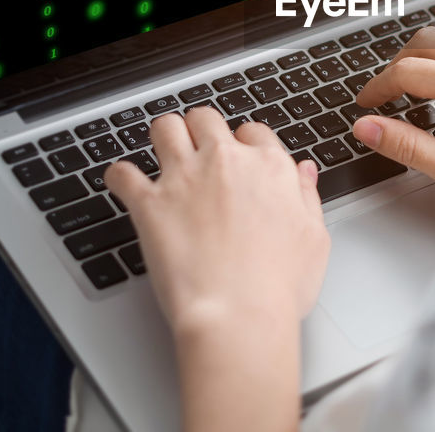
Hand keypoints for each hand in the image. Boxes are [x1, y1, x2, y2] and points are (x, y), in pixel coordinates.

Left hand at [105, 108, 330, 335]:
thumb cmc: (279, 287)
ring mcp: (185, 179)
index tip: (238, 159)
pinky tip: (125, 184)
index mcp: (269, 169)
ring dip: (163, 136)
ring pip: (165, 128)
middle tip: (198, 150)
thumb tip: (303, 171)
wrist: (239, 315)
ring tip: (163, 152)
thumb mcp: (315, 238)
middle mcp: (226, 163)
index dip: (244, 144)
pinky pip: (122, 173)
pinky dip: (119, 176)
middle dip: (201, 130)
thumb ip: (307, 196)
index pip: (253, 131)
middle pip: (206, 119)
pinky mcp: (150, 203)